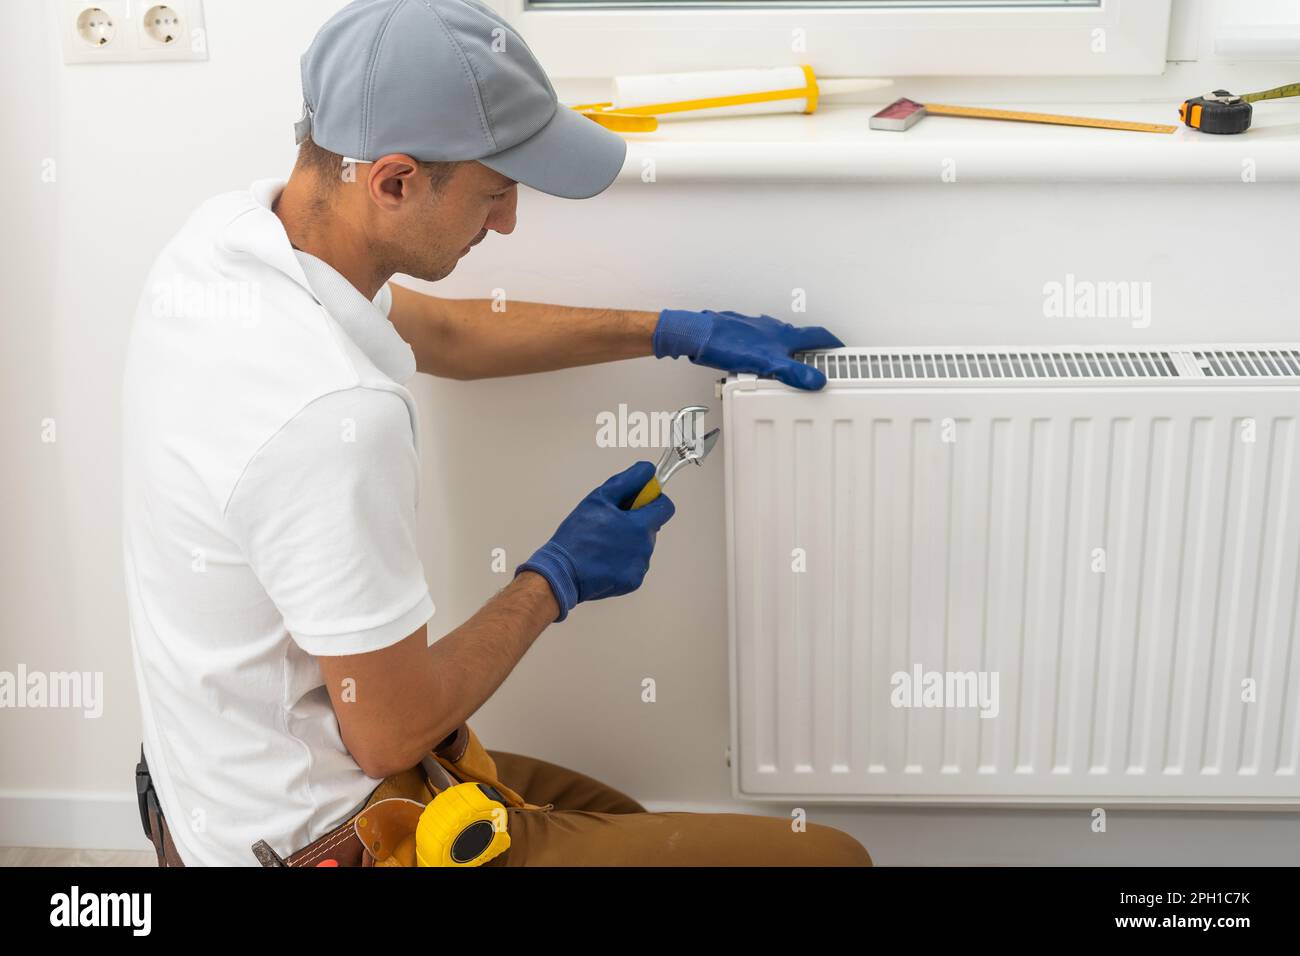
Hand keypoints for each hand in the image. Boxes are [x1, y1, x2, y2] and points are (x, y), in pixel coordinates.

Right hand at [516, 461, 674, 622]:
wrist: (561, 573)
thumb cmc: (577, 534)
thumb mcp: (599, 498)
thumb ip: (628, 481)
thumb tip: (648, 470)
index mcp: (640, 525)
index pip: (665, 507)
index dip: (652, 500)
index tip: (636, 501)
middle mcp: (646, 547)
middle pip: (651, 526)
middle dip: (636, 521)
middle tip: (609, 523)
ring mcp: (640, 567)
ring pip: (642, 546)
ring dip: (629, 541)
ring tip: (602, 543)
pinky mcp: (633, 582)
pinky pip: (634, 564)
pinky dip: (622, 560)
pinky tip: (603, 559)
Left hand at [653, 308, 844, 389]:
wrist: (700, 335)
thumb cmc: (730, 343)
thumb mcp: (767, 363)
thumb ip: (793, 373)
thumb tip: (818, 381)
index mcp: (785, 334)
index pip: (818, 335)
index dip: (833, 344)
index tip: (843, 351)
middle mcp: (773, 329)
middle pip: (801, 338)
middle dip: (813, 351)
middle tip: (821, 364)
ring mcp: (757, 331)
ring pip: (781, 341)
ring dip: (790, 353)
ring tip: (792, 369)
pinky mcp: (742, 337)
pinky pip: (763, 345)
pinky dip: (769, 355)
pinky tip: (760, 365)